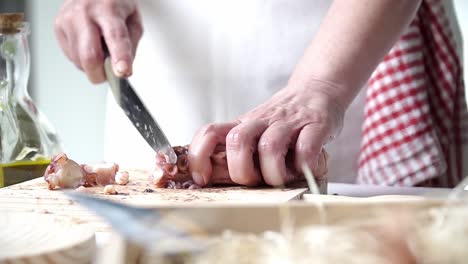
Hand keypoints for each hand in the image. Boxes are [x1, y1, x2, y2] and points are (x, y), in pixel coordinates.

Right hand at [54, 0, 142, 82]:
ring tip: (101, 49)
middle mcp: (84, 13)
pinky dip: (84, 60)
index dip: (120, 57)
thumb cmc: (115, 5)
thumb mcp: (133, 21)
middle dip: (101, 74)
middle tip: (111, 74)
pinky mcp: (58, 28)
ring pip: (80, 61)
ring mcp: (67, 20)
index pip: (115, 37)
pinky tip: (90, 45)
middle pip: (90, 56)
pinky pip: (72, 58)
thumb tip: (121, 70)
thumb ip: (131, 46)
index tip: (123, 71)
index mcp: (108, 9)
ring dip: (94, 66)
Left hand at [188, 81, 344, 186]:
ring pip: (270, 146)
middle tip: (255, 181)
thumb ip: (236, 151)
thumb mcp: (254, 130)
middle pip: (237, 141)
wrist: (318, 89)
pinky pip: (306, 148)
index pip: (209, 133)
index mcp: (242, 125)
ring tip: (282, 178)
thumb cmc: (283, 119)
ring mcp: (288, 123)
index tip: (203, 178)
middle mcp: (261, 122)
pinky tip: (304, 169)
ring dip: (274, 172)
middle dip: (242, 171)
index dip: (199, 156)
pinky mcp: (316, 125)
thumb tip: (211, 180)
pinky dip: (304, 165)